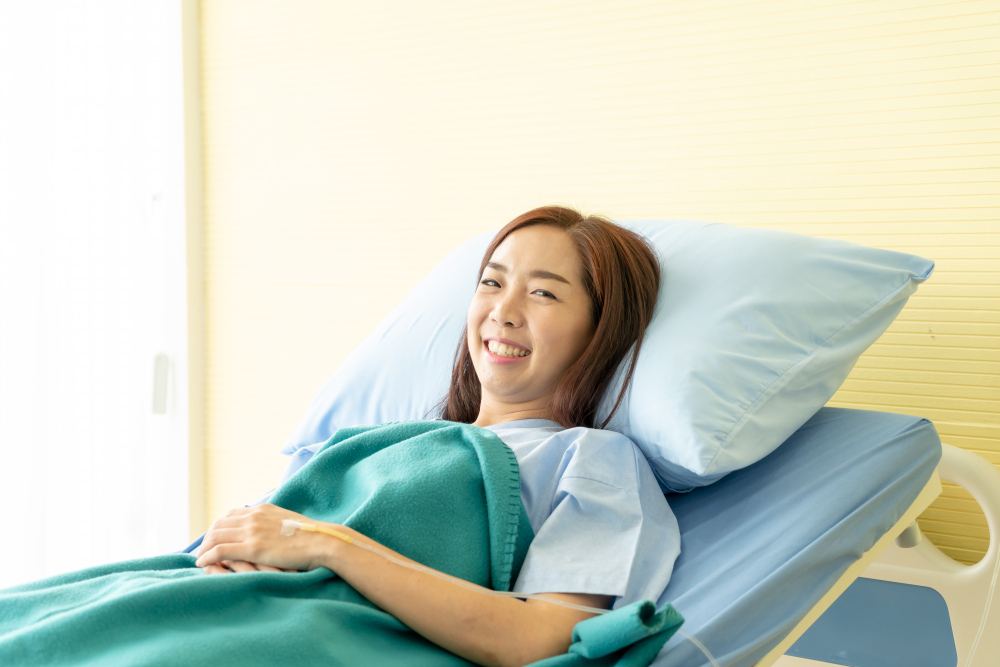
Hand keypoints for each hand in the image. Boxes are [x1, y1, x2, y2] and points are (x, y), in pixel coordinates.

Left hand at [194, 503, 337, 572]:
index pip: (230, 514)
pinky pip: (220, 550)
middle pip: (219, 524)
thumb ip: (273, 523)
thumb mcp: (288, 522)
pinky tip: (202, 563)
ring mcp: (253, 531)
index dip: (218, 526)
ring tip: (199, 558)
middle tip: (202, 550)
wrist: (322, 541)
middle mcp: (254, 516)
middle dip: (207, 537)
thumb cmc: (310, 536)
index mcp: (262, 509)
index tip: (214, 537)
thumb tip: (268, 531)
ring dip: (204, 547)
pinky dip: (207, 556)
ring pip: (216, 536)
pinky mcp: (253, 547)